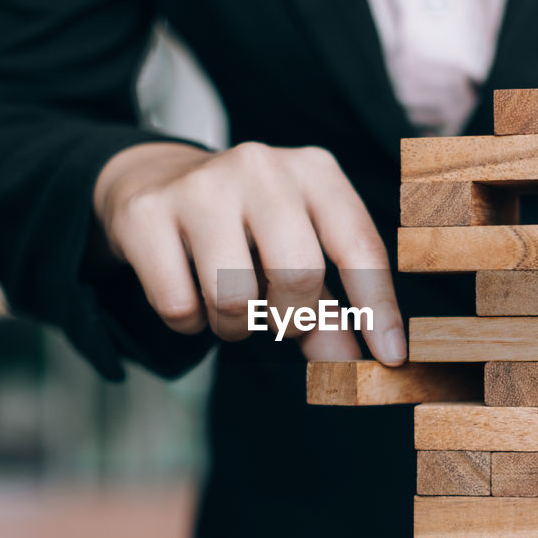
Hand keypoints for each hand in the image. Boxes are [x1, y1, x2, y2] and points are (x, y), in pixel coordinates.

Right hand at [93, 141, 405, 363]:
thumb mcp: (297, 251)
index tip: (390, 359)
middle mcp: (261, 167)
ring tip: (231, 304)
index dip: (378, 308)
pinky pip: (179, 306)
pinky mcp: (147, 214)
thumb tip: (357, 370)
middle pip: (298, 275)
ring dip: (236, 326)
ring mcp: (200, 185)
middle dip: (292, 319)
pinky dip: (189, 323)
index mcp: (314, 171)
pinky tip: (189, 295)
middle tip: (278, 320)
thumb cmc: (246, 226)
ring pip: (234, 297)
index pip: (359, 245)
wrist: (155, 178)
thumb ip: (328, 311)